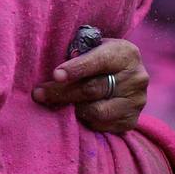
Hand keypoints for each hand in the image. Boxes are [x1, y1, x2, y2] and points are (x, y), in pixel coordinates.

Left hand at [31, 38, 148, 132]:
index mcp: (126, 54)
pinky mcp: (130, 120)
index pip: (99, 61)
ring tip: (57, 104)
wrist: (124, 78)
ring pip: (96, 111)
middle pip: (93, 89)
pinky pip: (100, 125)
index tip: (55, 75)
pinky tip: (75, 113)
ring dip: (72, 109)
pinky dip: (84, 120)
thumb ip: (78, 53)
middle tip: (38, 94)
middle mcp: (136, 77)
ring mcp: (136, 101)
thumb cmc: (99, 59)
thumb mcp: (93, 48)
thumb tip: (58, 72)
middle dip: (62, 92)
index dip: (76, 68)